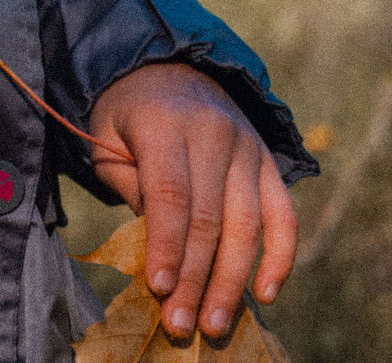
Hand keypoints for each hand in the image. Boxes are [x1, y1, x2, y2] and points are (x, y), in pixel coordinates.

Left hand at [88, 61, 296, 340]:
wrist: (168, 67)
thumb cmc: (127, 115)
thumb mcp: (107, 138)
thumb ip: (131, 186)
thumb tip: (158, 249)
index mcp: (166, 123)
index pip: (171, 195)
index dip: (166, 245)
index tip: (158, 288)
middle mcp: (215, 134)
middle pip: (210, 219)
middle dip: (196, 277)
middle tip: (183, 324)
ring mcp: (249, 148)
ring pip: (248, 224)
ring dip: (233, 280)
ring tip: (215, 322)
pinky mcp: (269, 163)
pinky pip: (284, 215)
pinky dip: (280, 257)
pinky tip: (265, 294)